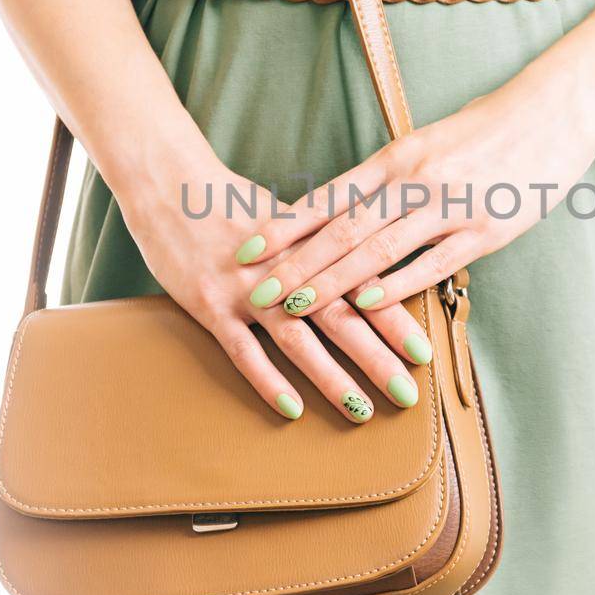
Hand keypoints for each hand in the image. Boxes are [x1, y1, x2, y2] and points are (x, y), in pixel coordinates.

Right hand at [114, 147, 425, 423]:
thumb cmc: (232, 203)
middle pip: (339, 315)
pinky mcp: (209, 304)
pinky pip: (242, 349)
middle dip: (377, 356)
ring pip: (297, 337)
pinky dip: (267, 379)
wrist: (168, 183)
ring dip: (332, 377)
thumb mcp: (287, 220)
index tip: (426, 351)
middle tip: (410, 392)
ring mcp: (245, 287)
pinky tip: (293, 409)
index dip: (395, 318)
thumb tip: (371, 274)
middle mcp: (284, 267)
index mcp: (310, 243)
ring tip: (363, 410)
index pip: (362, 284)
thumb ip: (325, 248)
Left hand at [236, 69, 594, 322]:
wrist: (555, 108)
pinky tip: (368, 305)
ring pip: (379, 248)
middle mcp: (415, 179)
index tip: (248, 248)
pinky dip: (399, 284)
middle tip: (255, 291)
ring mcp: (450, 204)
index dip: (286, 226)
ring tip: (296, 306)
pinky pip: (435, 262)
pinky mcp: (487, 229)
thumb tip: (352, 209)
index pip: (330, 196)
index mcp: (397, 156)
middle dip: (296, 264)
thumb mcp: (431, 145)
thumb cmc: (491, 127)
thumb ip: (394, 178)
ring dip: (334, 281)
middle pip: (343, 228)